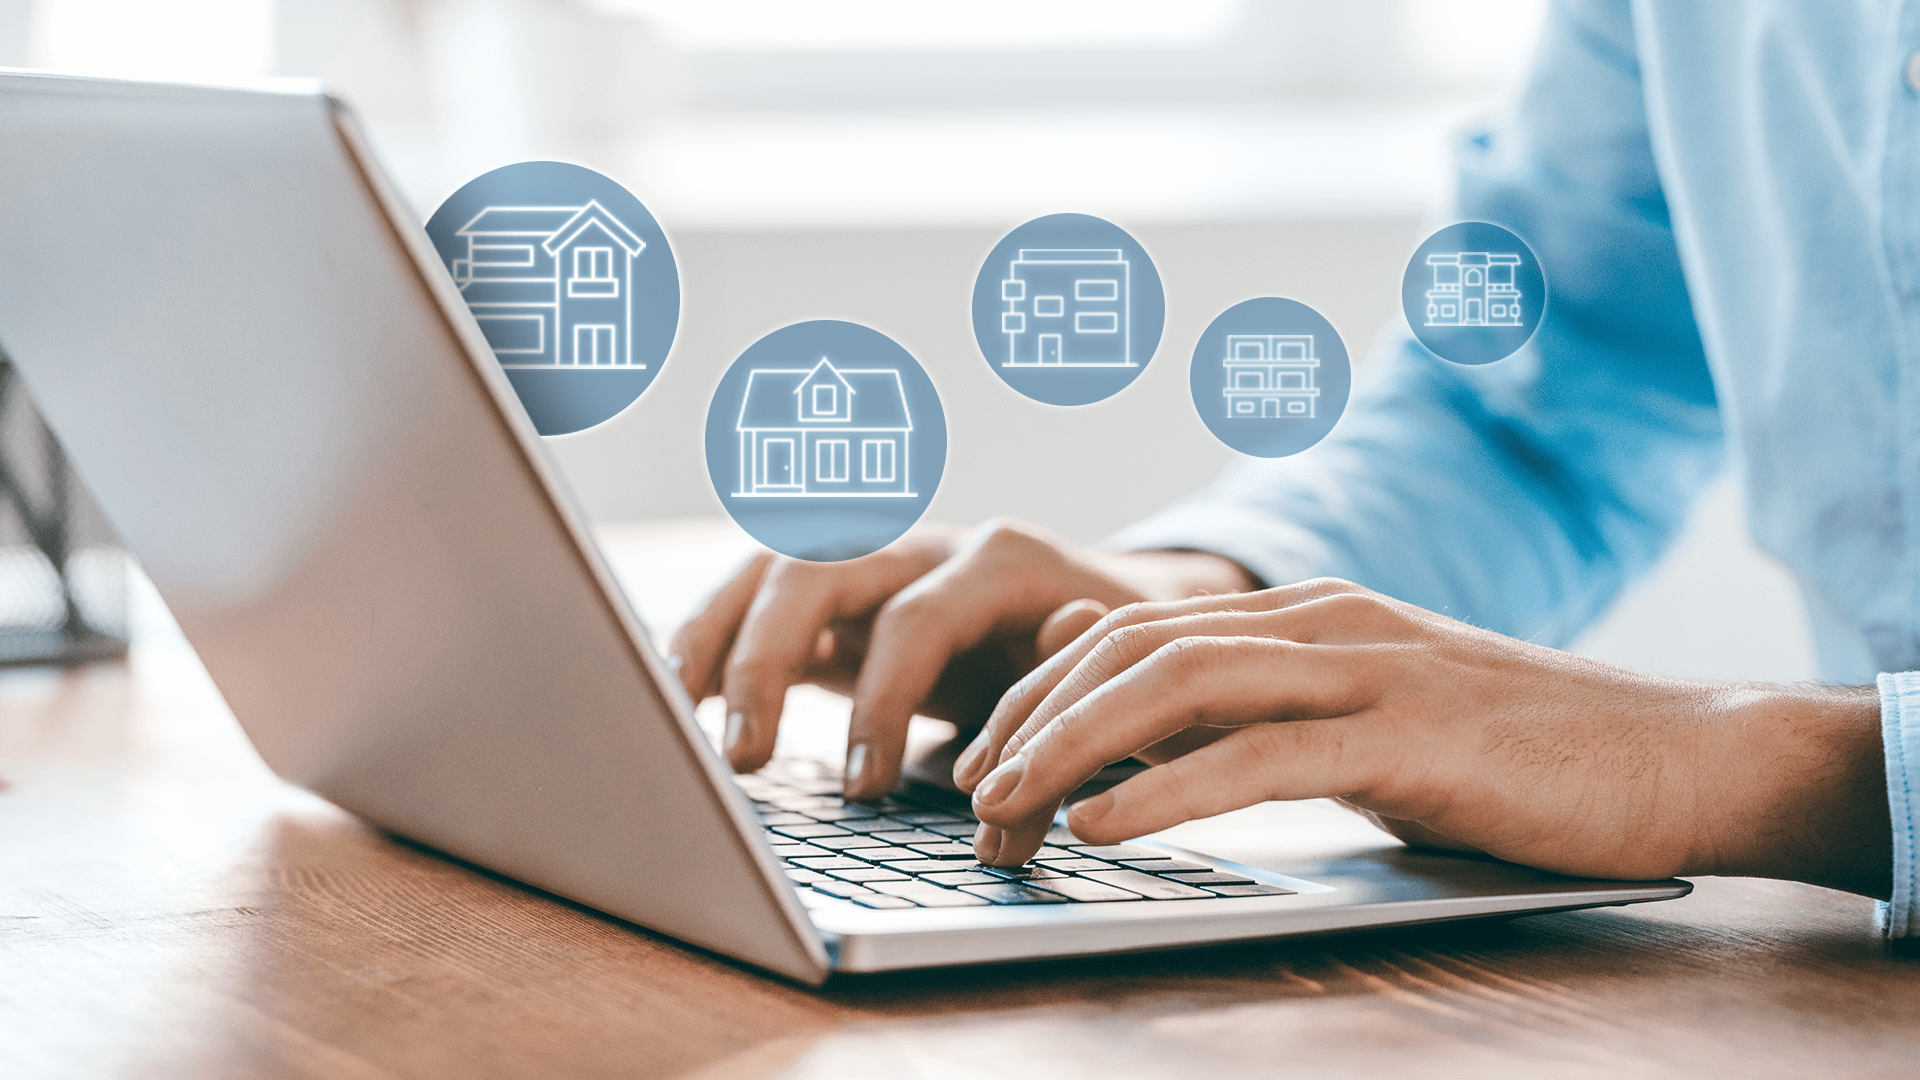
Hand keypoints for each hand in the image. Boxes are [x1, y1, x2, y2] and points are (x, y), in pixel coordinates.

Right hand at [668, 518, 1257, 800]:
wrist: (1115, 610)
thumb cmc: (1106, 656)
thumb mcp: (1107, 674)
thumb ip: (1072, 687)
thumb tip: (1047, 694)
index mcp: (1000, 559)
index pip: (918, 617)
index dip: (883, 702)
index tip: (863, 787)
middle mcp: (928, 542)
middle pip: (820, 567)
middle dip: (769, 658)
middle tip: (745, 756)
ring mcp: (877, 558)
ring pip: (773, 566)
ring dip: (718, 633)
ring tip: (676, 709)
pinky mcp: (843, 592)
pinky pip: (760, 594)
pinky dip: (714, 632)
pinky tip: (677, 688)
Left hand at [957, 578, 1891, 897]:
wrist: (1677, 753)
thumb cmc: (1513, 754)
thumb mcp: (1362, 722)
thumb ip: (1255, 708)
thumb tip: (1128, 710)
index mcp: (1307, 616)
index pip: (1133, 630)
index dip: (1040, 687)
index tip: (981, 752)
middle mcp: (1322, 623)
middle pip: (1132, 647)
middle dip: (1032, 715)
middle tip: (966, 788)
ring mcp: (1367, 669)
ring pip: (1178, 685)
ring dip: (1071, 746)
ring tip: (1002, 805)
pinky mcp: (1409, 736)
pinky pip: (1260, 757)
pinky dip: (1165, 791)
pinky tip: (1103, 826)